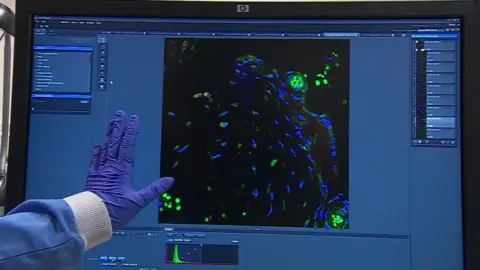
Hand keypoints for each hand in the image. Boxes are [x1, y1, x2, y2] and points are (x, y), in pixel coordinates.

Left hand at [86, 110, 173, 229]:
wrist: (92, 217)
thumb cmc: (115, 210)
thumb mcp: (138, 201)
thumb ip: (154, 189)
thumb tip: (170, 180)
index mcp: (123, 169)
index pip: (128, 145)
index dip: (131, 131)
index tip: (134, 119)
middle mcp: (111, 166)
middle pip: (115, 142)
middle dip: (118, 127)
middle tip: (120, 113)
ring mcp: (100, 170)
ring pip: (105, 148)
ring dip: (109, 134)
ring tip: (111, 123)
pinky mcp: (92, 177)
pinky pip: (94, 161)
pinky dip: (97, 152)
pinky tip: (98, 145)